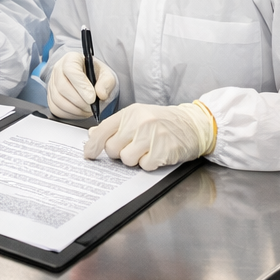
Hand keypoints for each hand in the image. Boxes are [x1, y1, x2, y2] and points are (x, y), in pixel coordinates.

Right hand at [46, 51, 116, 118]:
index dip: (81, 85)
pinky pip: (56, 109)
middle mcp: (58, 69)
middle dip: (79, 101)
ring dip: (75, 109)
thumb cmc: (96, 76)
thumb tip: (101, 94)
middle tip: (92, 107)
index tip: (92, 98)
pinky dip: (69, 114)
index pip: (70, 69)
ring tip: (88, 110)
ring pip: (58, 99)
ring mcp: (52, 83)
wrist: (89, 82)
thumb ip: (106, 82)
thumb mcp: (107, 75)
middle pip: (62, 86)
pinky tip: (80, 111)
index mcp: (72, 59)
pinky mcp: (50, 97)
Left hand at [83, 101, 215, 170]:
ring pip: (127, 159)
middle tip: (131, 147)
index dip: (93, 144)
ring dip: (134, 159)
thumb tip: (93, 134)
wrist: (192, 125)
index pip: (104, 129)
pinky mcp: (163, 150)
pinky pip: (144, 166)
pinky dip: (148, 164)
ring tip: (145, 150)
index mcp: (130, 113)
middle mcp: (139, 122)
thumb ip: (115, 126)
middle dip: (118, 152)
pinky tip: (156, 154)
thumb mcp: (137, 117)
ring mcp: (152, 136)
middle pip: (112, 148)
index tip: (88, 154)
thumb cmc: (162, 122)